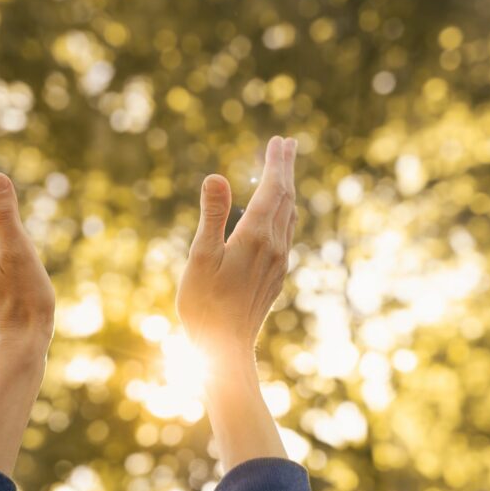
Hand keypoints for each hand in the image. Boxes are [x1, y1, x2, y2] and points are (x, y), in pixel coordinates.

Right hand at [177, 136, 297, 356]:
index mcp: (255, 237)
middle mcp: (274, 246)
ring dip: (288, 189)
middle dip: (286, 169)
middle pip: (286, 198)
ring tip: (286, 171)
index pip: (272, 190)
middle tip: (288, 144)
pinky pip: (286, 233)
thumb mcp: (200, 258)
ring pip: (289, 216)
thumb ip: (211, 216)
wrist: (225, 349)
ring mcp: (278, 262)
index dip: (276, 164)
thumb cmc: (205, 305)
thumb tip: (216, 176)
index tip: (280, 141)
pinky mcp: (275, 276)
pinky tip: (281, 214)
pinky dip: (285, 212)